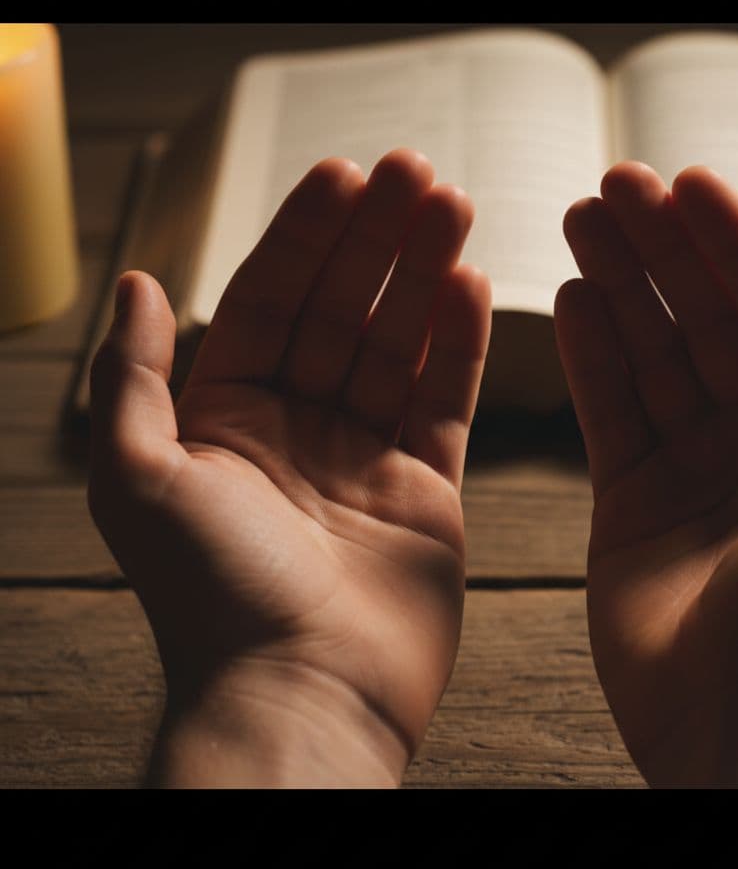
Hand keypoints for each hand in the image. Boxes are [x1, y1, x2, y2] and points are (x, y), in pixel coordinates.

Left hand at [88, 150, 490, 786]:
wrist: (304, 696)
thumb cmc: (214, 599)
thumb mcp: (140, 478)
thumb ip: (133, 375)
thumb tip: (137, 280)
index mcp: (228, 419)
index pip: (272, 300)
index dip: (306, 235)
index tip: (344, 174)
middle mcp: (297, 429)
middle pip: (344, 310)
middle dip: (378, 239)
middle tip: (415, 171)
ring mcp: (366, 455)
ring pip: (400, 343)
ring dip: (425, 273)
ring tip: (455, 206)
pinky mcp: (426, 487)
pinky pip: (447, 401)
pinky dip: (460, 342)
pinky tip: (473, 284)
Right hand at [554, 163, 737, 786]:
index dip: (731, 241)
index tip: (686, 184)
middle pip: (701, 318)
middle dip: (660, 249)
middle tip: (612, 187)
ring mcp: (690, 464)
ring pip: (648, 353)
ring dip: (616, 286)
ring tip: (579, 222)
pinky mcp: (630, 495)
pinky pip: (607, 409)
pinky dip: (589, 354)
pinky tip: (571, 299)